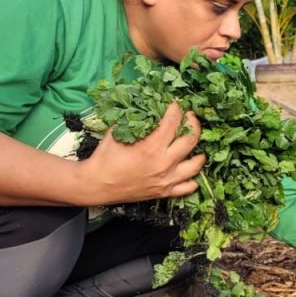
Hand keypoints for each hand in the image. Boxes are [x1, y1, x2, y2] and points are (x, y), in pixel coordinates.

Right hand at [81, 101, 205, 203]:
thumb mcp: (117, 132)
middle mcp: (164, 164)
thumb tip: (148, 107)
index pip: (173, 122)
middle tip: (190, 117)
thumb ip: (135, 120)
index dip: (176, 109)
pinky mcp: (164, 192)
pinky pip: (187, 188)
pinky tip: (190, 172)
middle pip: (190, 140)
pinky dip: (192, 180)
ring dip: (199, 153)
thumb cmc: (105, 157)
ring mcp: (166, 180)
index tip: (175, 103)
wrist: (96, 185)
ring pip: (195, 166)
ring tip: (197, 146)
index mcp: (151, 147)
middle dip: (193, 124)